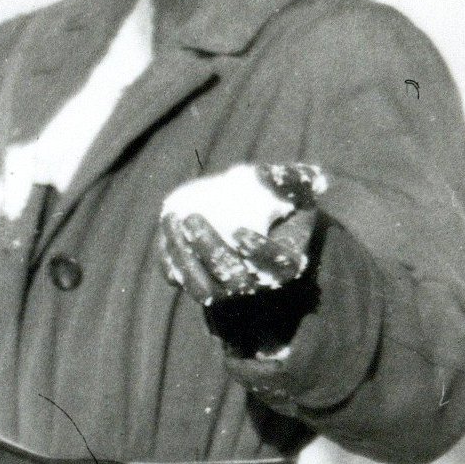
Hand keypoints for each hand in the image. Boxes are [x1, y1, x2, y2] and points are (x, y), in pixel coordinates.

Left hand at [158, 162, 324, 305]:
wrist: (253, 216)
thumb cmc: (282, 197)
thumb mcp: (299, 184)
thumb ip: (292, 178)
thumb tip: (263, 174)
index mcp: (287, 263)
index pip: (277, 264)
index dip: (258, 251)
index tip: (241, 231)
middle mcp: (256, 284)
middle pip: (233, 278)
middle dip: (210, 250)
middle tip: (193, 218)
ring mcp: (227, 289)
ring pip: (203, 288)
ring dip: (183, 257)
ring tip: (173, 219)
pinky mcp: (200, 283)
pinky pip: (180, 279)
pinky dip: (169, 258)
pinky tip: (166, 227)